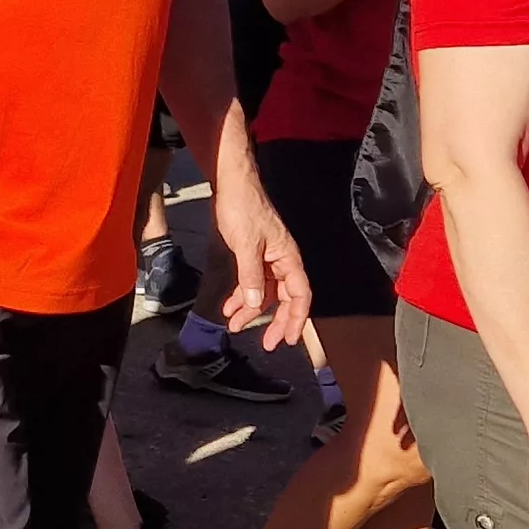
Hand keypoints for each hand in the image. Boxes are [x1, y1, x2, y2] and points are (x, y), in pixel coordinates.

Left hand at [210, 192, 312, 348]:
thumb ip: (251, 276)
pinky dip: (241, 295)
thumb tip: (257, 304)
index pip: (300, 295)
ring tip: (235, 327)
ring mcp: (268, 258)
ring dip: (252, 310)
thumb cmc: (243, 208)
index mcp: (288, 258)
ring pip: (265, 292)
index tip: (288, 339)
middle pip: (285, 298)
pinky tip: (229, 307)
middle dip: (275, 322)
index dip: (296, 319)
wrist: (231, 184)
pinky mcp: (253, 254)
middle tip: (267, 344)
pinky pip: (252, 281)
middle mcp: (282, 260)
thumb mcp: (246, 245)